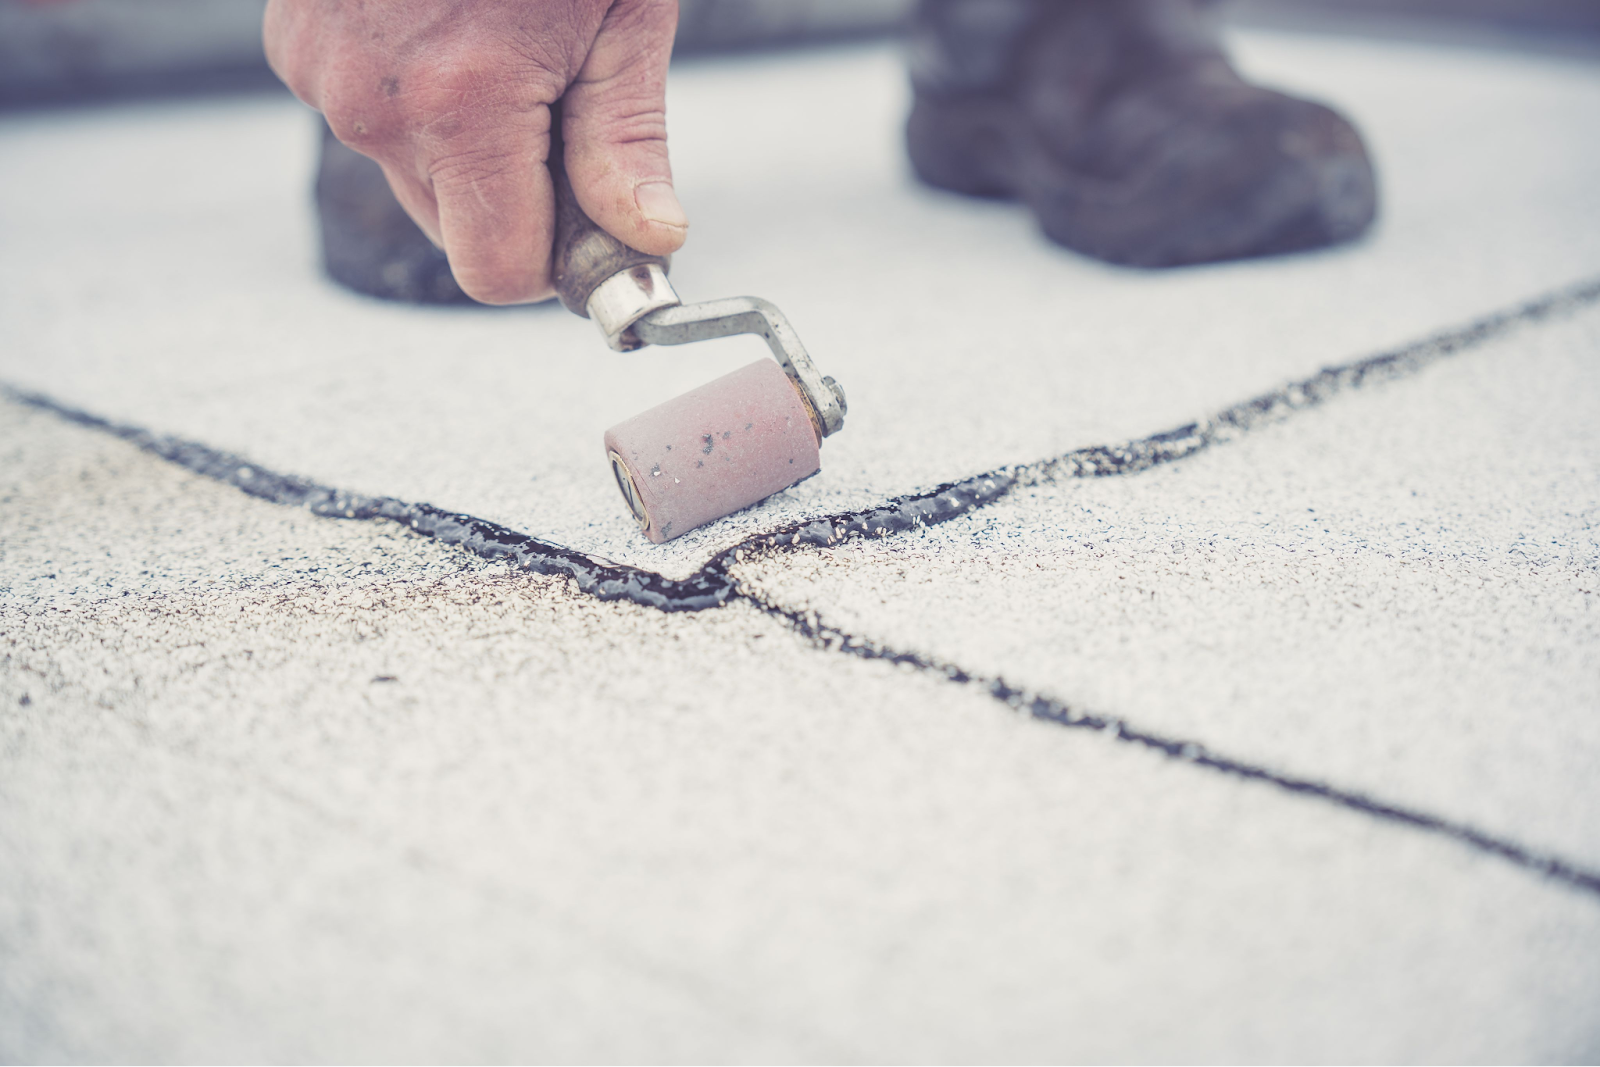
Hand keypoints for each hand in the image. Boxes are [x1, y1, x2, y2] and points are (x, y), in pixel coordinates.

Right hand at [264, 0, 685, 303]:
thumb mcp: (620, 16)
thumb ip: (625, 140)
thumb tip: (648, 240)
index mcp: (460, 104)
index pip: (497, 273)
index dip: (556, 259)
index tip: (594, 225)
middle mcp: (371, 101)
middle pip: (454, 230)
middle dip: (514, 194)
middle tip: (561, 107)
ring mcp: (319, 69)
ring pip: (412, 174)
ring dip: (465, 144)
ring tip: (500, 46)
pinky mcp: (293, 39)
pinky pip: (370, 115)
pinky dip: (415, 96)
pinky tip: (448, 26)